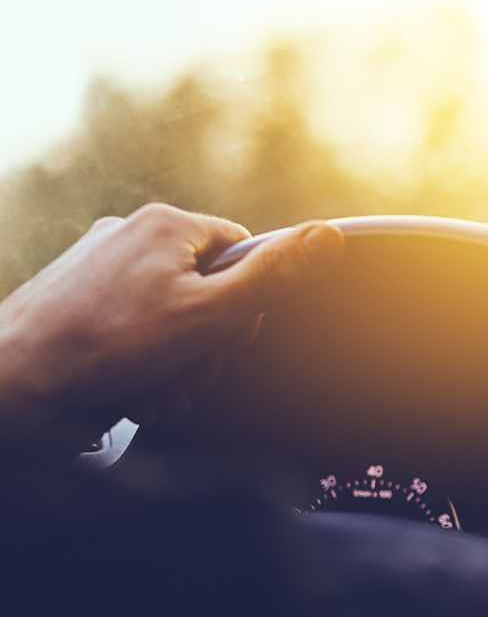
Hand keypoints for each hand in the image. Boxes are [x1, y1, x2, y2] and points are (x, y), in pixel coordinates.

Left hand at [0, 203, 343, 437]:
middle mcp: (130, 235)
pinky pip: (132, 329)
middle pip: (208, 289)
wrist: (15, 381)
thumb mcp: (212, 315)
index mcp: (167, 226)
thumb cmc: (106, 347)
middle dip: (207, 344)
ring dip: (175, 364)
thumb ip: (273, 276)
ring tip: (153, 389)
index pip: (244, 252)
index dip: (248, 303)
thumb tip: (327, 234)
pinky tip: (128, 390)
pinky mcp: (75, 299)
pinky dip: (138, 364)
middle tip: (187, 370)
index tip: (227, 334)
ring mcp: (98, 267)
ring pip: (171, 317)